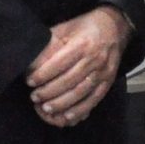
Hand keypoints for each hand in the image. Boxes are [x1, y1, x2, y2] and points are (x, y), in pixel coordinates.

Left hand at [30, 6, 130, 127]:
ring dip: (62, 103)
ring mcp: (104, 72)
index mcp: (82, 44)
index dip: (43, 74)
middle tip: (34, 97)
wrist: (115, 27)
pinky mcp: (108, 81)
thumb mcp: (64, 29)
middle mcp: (95, 59)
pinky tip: (67, 116)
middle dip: (49, 91)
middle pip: (69, 81)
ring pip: (81, 92)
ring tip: (45, 108)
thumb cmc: (84, 27)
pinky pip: (94, 99)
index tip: (29, 81)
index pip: (60, 63)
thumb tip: (33, 64)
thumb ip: (49, 46)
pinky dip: (81, 110)